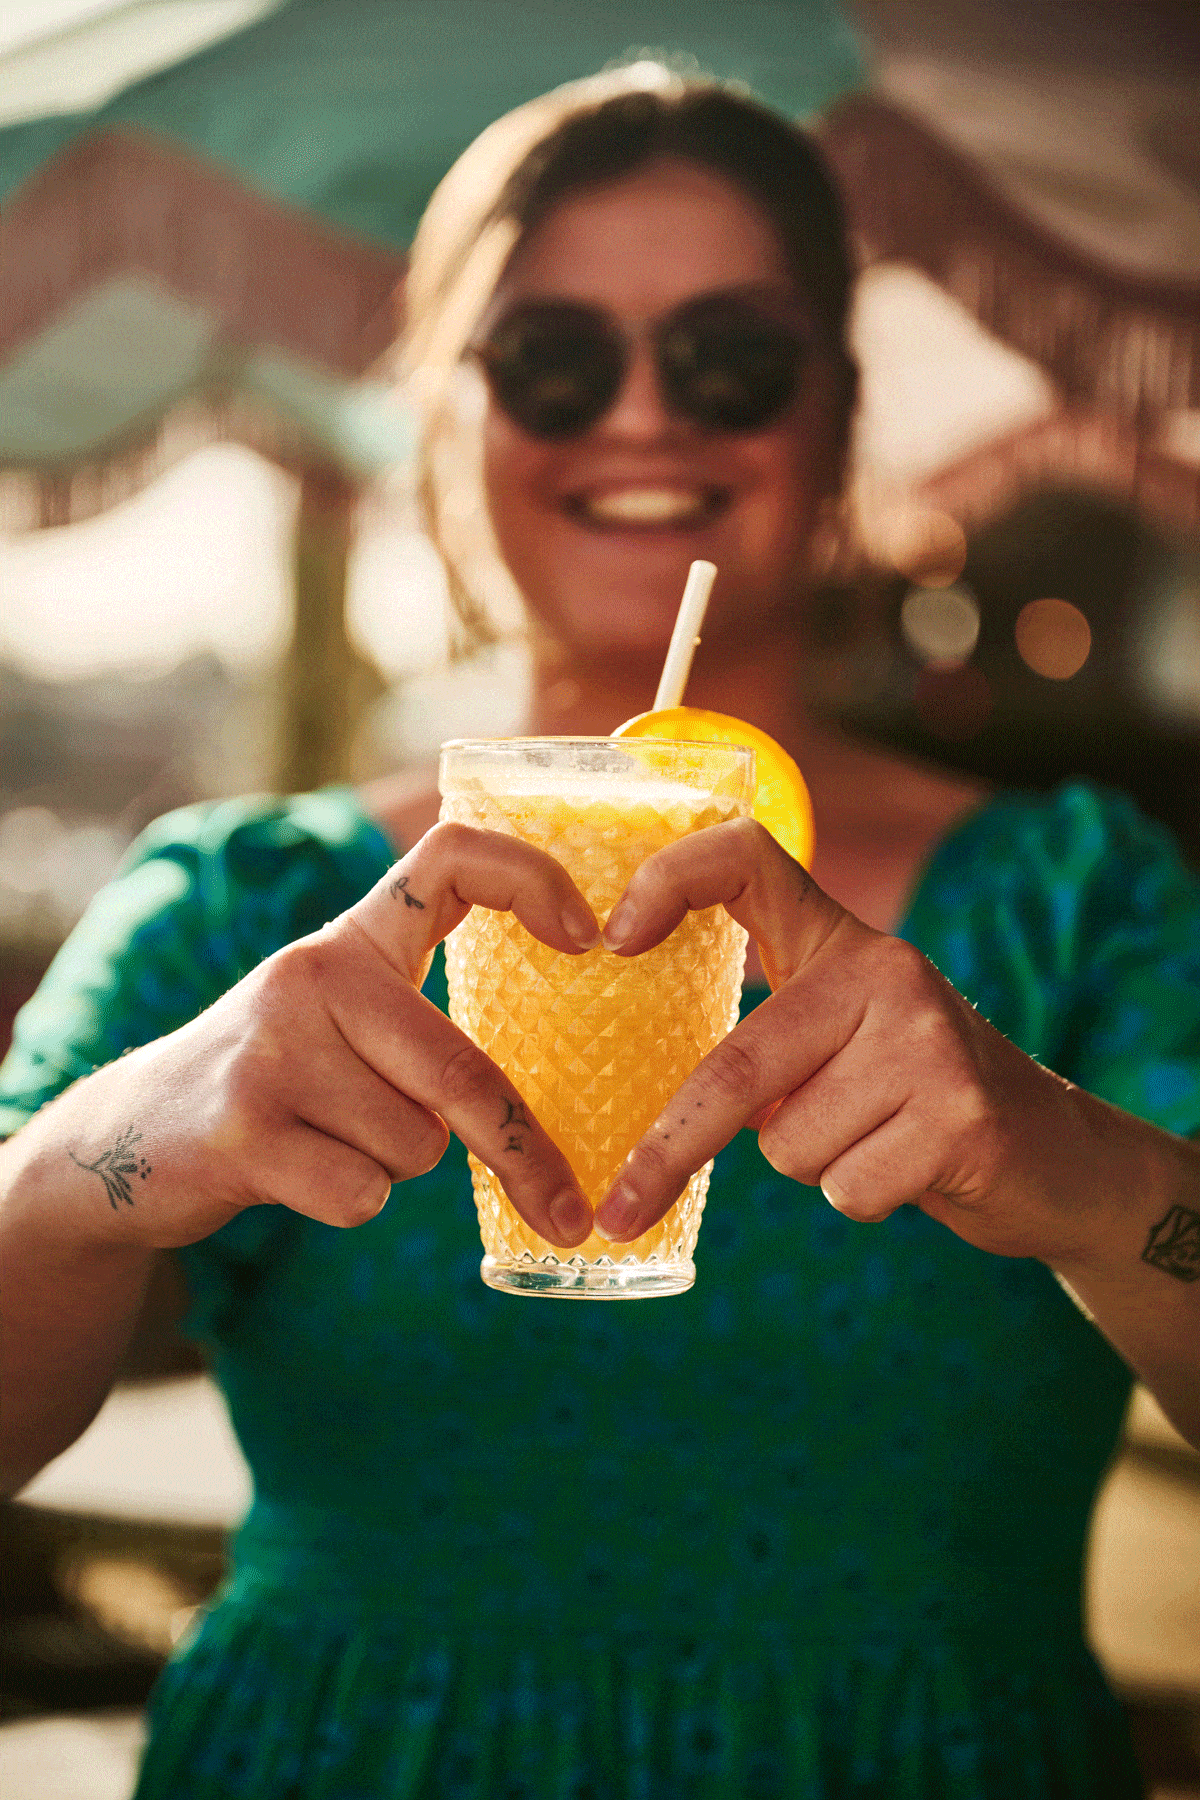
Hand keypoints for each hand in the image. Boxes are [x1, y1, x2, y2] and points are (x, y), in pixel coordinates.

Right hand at [63, 824, 599, 1250]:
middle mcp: (312, 975)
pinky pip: (361, 1193)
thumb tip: (551, 1098)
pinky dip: (351, 1203)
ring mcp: (271, 1050)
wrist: (123, 1138)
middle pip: (459, 1069)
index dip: (531, 877)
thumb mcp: (338, 1021)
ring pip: (415, 1145)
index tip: (590, 936)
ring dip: (393, 1167)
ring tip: (329, 1140)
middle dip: (522, 1153)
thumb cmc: (272, 1083)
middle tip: (568, 1211)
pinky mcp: (242, 1128)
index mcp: (351, 939)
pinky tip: (297, 1175)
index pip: (451, 858)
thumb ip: (422, 1024)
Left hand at [593, 819, 1123, 1266]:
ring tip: (877, 1141)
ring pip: (789, 1143)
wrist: (1060, 1155)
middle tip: (621, 1210)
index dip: (671, 878)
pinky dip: (863, 1198)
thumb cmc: (917, 1099)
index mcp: (842, 942)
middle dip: (671, 1150)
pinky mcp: (961, 1113)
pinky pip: (846, 1186)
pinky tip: (913, 1170)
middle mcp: (886, 969)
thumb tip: (655, 1113)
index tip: (612, 938)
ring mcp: (928, 1038)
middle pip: (739, 1065)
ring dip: (814, 1166)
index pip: (747, 859)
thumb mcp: (845, 1040)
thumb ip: (771, 1044)